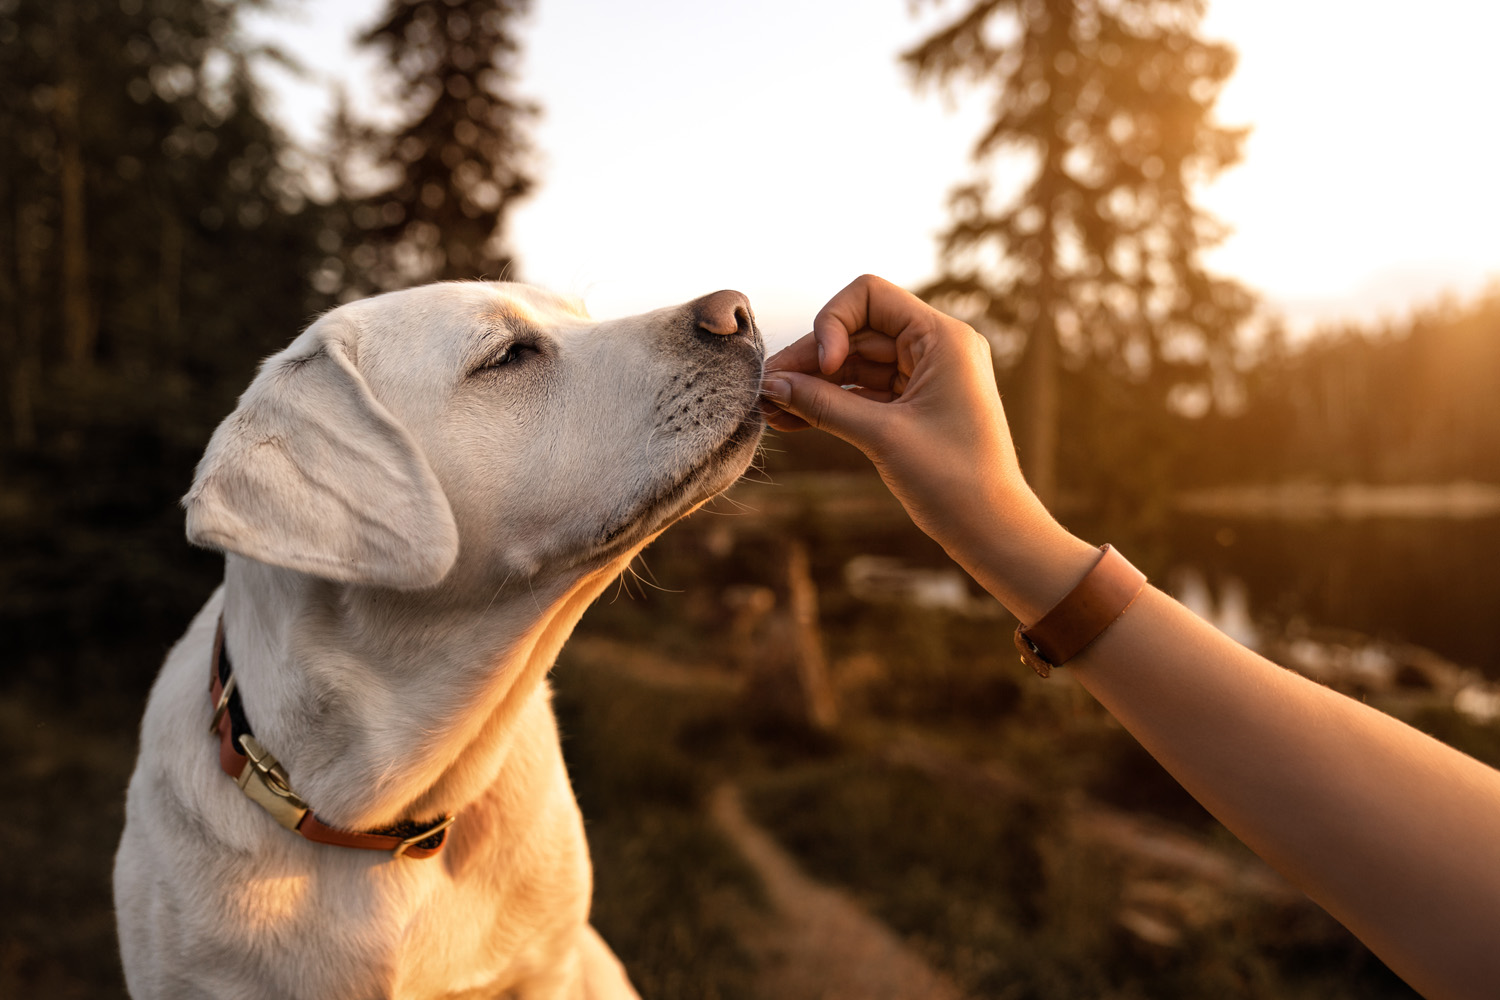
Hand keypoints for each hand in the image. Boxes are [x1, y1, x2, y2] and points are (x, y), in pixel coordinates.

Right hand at [760, 275, 1094, 621]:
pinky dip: (831, 403)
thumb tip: (771, 384)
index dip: (833, 322)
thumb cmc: (952, 480)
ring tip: (770, 410)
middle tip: (766, 390)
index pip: (870, 296)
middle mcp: (936, 347)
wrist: (991, 530)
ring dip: (814, 384)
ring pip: (855, 364)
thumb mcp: (881, 436)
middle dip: (811, 359)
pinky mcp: (915, 406)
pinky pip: (864, 392)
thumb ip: (823, 404)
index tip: (822, 367)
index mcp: (942, 338)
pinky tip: (792, 419)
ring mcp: (925, 376)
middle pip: (856, 331)